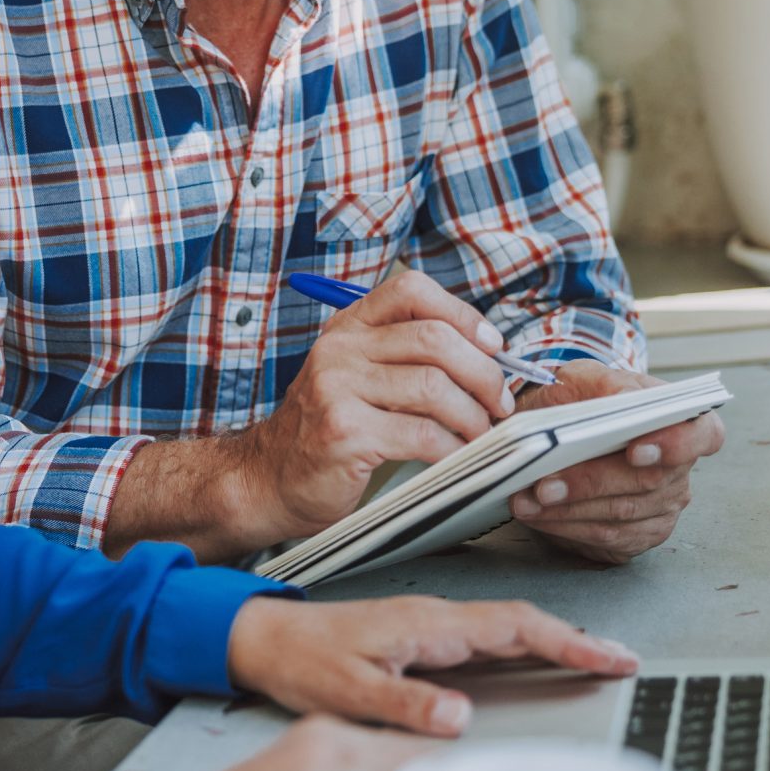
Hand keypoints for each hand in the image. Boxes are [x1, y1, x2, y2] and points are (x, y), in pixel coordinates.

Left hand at [226, 594, 637, 734]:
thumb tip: (460, 716)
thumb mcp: (348, 690)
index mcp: (427, 623)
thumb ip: (405, 703)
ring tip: (596, 663)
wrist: (262, 638)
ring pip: (507, 628)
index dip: (568, 641)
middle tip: (623, 662)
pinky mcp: (422, 637)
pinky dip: (523, 647)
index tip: (610, 656)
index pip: (514, 627)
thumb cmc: (300, 659)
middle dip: (577, 640)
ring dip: (554, 642)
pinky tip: (535, 662)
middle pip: (523, 623)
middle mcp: (435, 618)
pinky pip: (487, 638)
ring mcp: (431, 625)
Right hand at [230, 272, 514, 545]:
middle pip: (433, 339)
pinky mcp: (345, 433)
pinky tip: (456, 455)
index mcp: (348, 328)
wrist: (269, 479)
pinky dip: (452, 447)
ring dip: (473, 415)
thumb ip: (407, 358)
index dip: (463, 314)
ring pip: (434, 387)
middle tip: (500, 402)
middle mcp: (339, 350)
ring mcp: (337, 389)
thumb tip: (487, 357)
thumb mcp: (357, 377)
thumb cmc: (327, 431)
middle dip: (483, 372)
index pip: (411, 291)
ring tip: (482, 432)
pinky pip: (421, 434)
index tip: (492, 347)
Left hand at [506, 362, 724, 563]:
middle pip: (647, 483)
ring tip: (525, 501)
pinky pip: (605, 539)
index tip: (635, 450)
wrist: (562, 431)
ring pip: (620, 517)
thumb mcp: (587, 378)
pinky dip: (566, 528)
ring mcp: (661, 509)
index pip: (704, 435)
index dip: (676, 445)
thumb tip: (625, 400)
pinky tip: (537, 516)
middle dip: (591, 483)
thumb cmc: (582, 402)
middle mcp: (680, 471)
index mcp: (682, 423)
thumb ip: (606, 384)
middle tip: (544, 484)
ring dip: (569, 511)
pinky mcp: (636, 538)